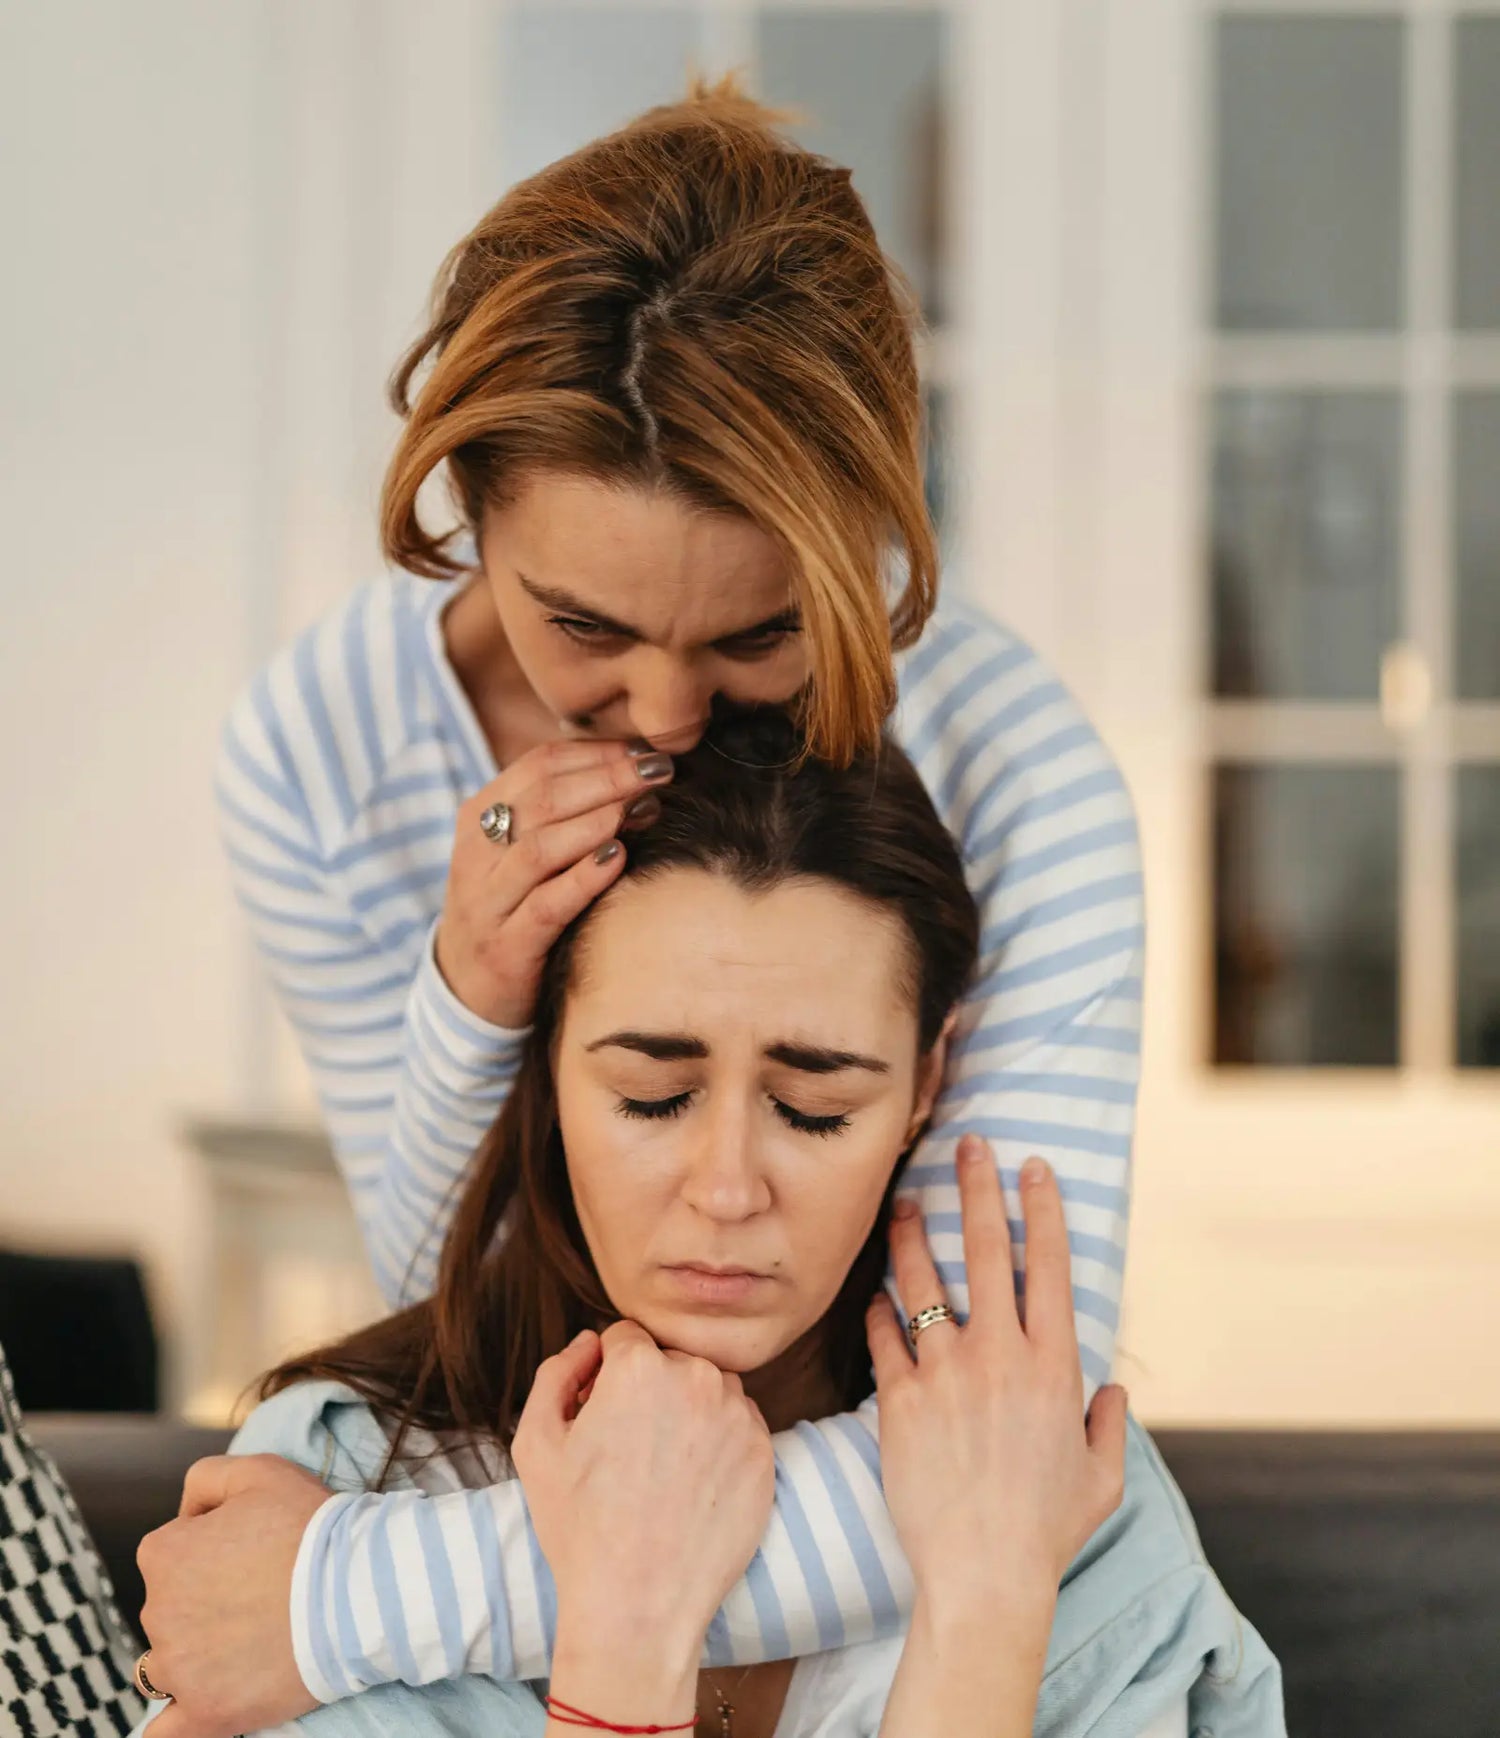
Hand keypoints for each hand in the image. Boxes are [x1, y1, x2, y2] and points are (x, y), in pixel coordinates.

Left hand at [133, 1454, 329, 1736]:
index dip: (213, 1546)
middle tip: (264, 1590)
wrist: (359, 1588)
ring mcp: (179, 1668)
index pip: (172, 1550)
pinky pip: (166, 1732)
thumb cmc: (312, 1527)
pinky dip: (173, 1724)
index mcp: (164, 1553)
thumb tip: (187, 1513)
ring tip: (252, 1640)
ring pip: (169, 1663)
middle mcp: (158, 1612)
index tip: (253, 1550)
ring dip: (197, 1653)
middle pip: (170, 1607)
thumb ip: (206, 1479)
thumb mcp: (259, 1470)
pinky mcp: (206, 1712)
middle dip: (205, 1600)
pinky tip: (196, 1706)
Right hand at [437, 739, 673, 1027]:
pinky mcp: (506, 947)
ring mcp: (487, 901)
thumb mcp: (521, 850)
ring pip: (540, 848)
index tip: (647, 751)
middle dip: (607, 779)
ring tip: (642, 808)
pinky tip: (618, 859)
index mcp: (479, 816)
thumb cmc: (513, 905)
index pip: (538, 765)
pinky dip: (583, 879)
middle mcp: (476, 853)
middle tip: (658, 772)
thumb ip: (560, 811)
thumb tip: (634, 770)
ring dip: (597, 822)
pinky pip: (545, 906)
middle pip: (543, 799)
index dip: (597, 753)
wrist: (467, 987)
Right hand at [511, 1321, 774, 1662]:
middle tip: (629, 1449)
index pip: (625, 1338)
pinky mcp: (765, 1454)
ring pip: (710, 1390)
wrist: (638, 1606)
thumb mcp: (536, 1443)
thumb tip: (589, 1343)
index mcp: (640, 1367)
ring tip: (663, 1471)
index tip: (600, 1414)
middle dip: (650, 1390)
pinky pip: (740, 1426)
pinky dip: (719, 1444)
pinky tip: (692, 1488)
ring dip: (690, 1412)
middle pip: (670, 1361)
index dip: (606, 1375)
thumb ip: (557, 1372)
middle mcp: (698, 1378)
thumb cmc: (579, 1527)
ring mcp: (738, 1417)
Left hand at [866, 1137, 1126, 1616]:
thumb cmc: (1047, 1532)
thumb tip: (1115, 1392)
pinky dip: (879, 1311)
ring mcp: (945, 1373)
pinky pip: (884, 1338)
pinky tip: (875, 1295)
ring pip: (922, 1281)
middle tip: (968, 1147)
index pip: (1048, 1265)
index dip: (1041, 1209)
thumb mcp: (1101, 1479)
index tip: (1034, 1166)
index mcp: (1054, 1366)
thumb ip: (1109, 1427)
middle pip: (984, 1250)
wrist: (983, 1576)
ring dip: (911, 1233)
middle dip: (976, 1189)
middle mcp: (1000, 1355)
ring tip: (902, 1200)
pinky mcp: (899, 1400)